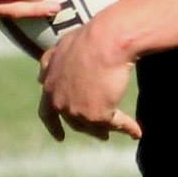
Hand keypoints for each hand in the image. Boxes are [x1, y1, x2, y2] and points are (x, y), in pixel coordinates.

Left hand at [37, 15, 141, 143]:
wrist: (106, 41)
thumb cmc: (88, 39)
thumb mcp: (61, 48)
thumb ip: (50, 64)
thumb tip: (40, 78)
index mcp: (49, 85)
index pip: (47, 113)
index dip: (54, 126)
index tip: (60, 138)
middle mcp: (59, 101)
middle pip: (75, 122)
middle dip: (88, 128)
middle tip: (102, 134)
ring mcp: (76, 110)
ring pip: (94, 126)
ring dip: (108, 129)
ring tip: (121, 130)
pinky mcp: (96, 115)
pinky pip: (115, 124)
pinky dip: (128, 128)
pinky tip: (136, 132)